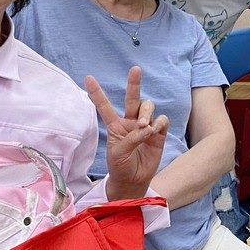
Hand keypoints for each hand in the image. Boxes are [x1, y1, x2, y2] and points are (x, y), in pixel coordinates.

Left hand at [87, 66, 167, 200]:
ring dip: (146, 112)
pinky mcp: (159, 133)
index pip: (105, 106)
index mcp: (115, 126)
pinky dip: (158, 123)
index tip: (88, 78)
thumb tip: (147, 127)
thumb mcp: (118, 152)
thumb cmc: (120, 166)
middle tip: (135, 69)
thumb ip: (131, 138)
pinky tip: (153, 132)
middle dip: (134, 83)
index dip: (97, 92)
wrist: (134, 180)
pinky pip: (161, 120)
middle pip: (133, 98)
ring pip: (148, 107)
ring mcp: (145, 126)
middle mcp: (130, 122)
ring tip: (143, 125)